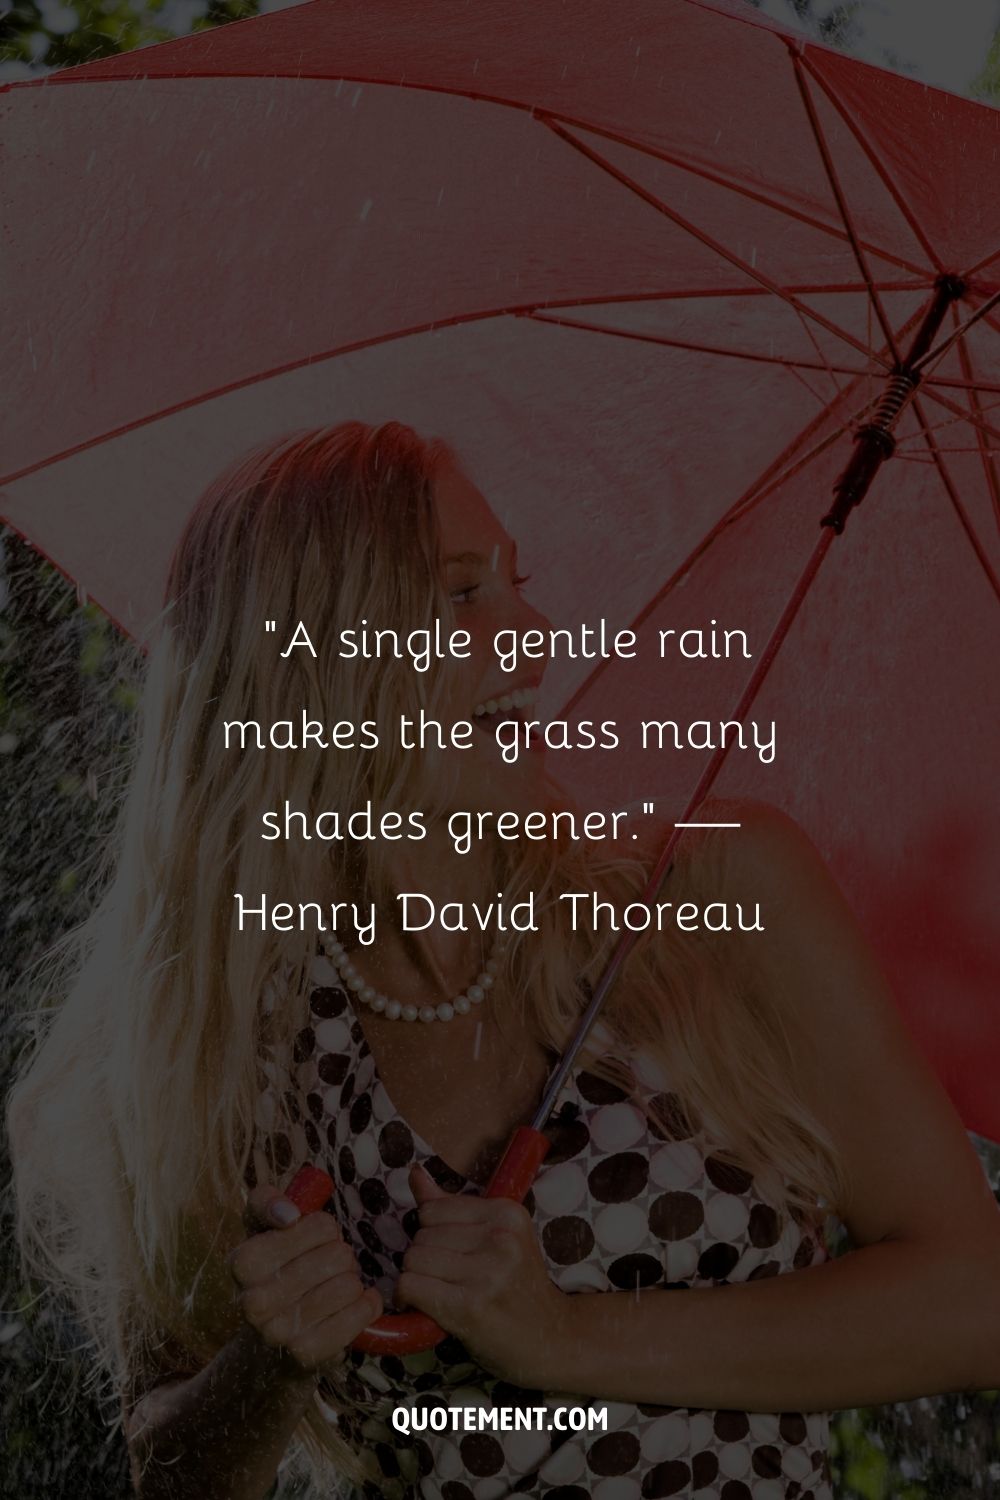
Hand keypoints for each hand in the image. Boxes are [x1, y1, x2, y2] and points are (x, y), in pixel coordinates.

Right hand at [227, 1181, 381, 1377]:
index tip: (315, 1240)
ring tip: (338, 1286)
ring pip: (349, 1285)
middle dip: (341, 1257)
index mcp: (242, 1262)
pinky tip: (359, 1304)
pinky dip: (367, 1306)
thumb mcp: (261, 1229)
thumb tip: (289, 1214)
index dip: (325, 1230)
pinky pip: (358, 1315)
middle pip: (338, 1255)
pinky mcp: (305, 1354)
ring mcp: (278, 1331)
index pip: (320, 1227)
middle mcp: (253, 1300)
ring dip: (352, 1281)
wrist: (268, 1344)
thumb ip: (267, 1202)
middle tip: (329, 1267)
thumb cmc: (273, 1271)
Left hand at [396, 1163, 571, 1388]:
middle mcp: (499, 1238)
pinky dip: (406, 1297)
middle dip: (424, 1257)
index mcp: (507, 1213)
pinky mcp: (470, 1306)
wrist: (550, 1338)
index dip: (432, 1233)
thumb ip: (451, 1206)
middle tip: (446, 1278)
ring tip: (438, 1291)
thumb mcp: (497, 1237)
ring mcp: (487, 1273)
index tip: (448, 1253)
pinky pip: (411, 1286)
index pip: (433, 1209)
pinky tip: (421, 1305)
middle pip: (421, 1235)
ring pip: (413, 1259)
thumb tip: (415, 1173)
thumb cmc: (518, 1287)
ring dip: (416, 1278)